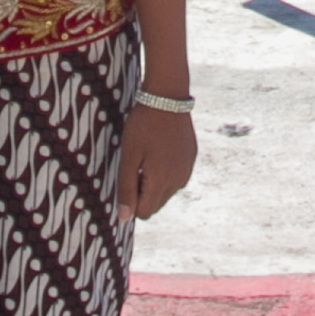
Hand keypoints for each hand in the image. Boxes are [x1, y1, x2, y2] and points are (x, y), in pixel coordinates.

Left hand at [119, 103, 197, 218]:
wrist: (168, 97)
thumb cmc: (143, 126)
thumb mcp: (129, 156)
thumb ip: (126, 189)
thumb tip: (124, 218)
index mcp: (162, 182)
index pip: (144, 212)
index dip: (131, 200)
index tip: (127, 176)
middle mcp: (179, 181)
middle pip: (156, 204)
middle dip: (142, 192)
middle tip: (136, 164)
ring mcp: (187, 170)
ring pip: (166, 191)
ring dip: (154, 182)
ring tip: (147, 155)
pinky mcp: (191, 159)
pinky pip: (176, 176)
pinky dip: (165, 170)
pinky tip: (158, 149)